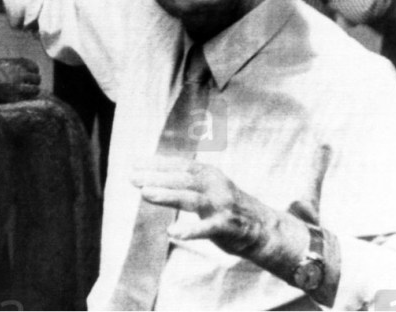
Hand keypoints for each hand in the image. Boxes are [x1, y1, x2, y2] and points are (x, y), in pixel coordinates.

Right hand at [0, 57, 40, 102]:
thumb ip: (9, 63)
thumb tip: (18, 67)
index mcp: (17, 64)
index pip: (34, 66)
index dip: (33, 72)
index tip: (31, 75)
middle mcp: (20, 73)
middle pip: (37, 79)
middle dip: (34, 83)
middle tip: (30, 87)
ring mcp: (17, 85)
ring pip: (35, 90)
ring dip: (32, 92)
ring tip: (28, 95)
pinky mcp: (13, 97)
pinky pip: (25, 100)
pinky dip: (24, 100)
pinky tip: (20, 100)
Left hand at [132, 158, 307, 263]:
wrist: (264, 228)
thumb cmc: (228, 207)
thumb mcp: (208, 188)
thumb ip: (185, 182)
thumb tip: (151, 177)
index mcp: (209, 174)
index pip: (179, 165)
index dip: (156, 163)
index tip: (134, 163)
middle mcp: (215, 185)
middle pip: (182, 179)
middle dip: (156, 177)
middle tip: (131, 177)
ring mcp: (221, 205)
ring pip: (191, 198)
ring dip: (167, 195)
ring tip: (145, 194)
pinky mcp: (227, 226)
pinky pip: (206, 228)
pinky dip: (190, 230)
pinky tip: (172, 232)